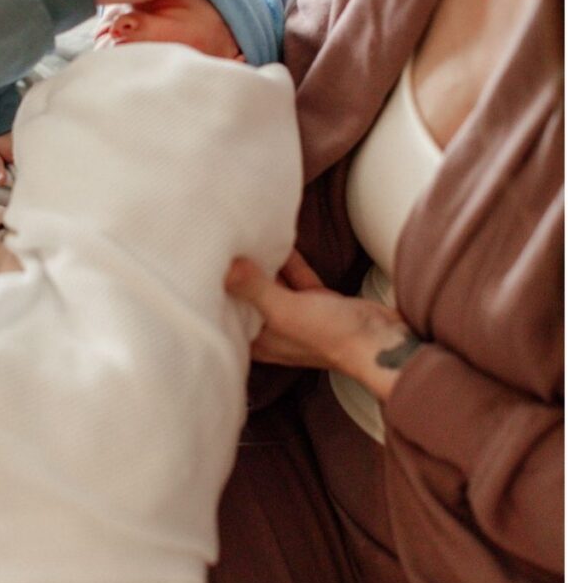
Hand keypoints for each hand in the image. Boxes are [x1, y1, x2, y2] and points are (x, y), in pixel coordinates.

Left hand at [227, 249, 417, 399]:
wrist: (380, 339)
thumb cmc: (331, 335)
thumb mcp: (285, 311)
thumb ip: (255, 289)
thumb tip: (225, 268)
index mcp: (261, 342)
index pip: (229, 318)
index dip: (216, 297)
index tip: (201, 272)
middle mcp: (275, 331)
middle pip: (249, 300)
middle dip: (237, 278)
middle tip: (219, 248)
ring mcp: (298, 317)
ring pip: (273, 287)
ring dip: (264, 267)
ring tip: (246, 240)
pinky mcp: (318, 303)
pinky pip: (297, 279)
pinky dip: (290, 263)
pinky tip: (280, 241)